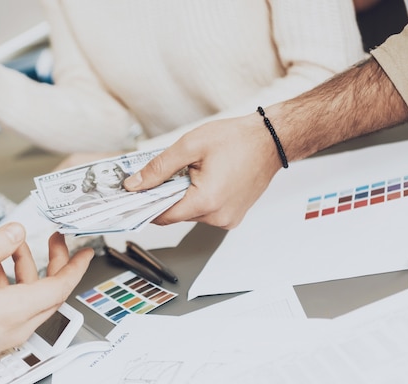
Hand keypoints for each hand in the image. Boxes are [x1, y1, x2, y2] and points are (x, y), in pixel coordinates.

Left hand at [123, 115, 281, 228]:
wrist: (272, 140)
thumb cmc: (237, 139)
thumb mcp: (189, 146)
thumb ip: (158, 168)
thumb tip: (134, 185)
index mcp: (206, 202)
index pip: (162, 216)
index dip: (145, 205)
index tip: (134, 195)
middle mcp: (218, 217)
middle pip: (176, 215)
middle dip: (167, 195)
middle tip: (167, 173)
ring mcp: (228, 219)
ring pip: (191, 214)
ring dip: (184, 196)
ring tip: (193, 172)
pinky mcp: (233, 216)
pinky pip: (206, 212)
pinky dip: (199, 199)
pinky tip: (205, 179)